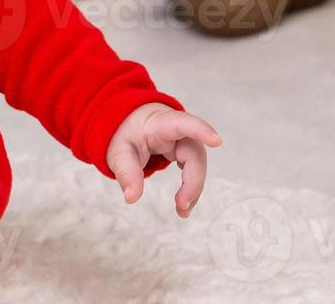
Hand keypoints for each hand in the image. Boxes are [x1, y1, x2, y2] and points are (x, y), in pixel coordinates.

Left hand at [105, 102, 220, 218]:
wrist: (135, 125)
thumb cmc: (128, 135)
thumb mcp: (118, 152)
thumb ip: (125, 172)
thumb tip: (131, 198)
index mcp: (161, 123)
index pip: (182, 123)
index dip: (200, 130)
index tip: (217, 140)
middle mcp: (179, 131)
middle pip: (195, 154)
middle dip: (192, 182)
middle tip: (182, 206)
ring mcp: (187, 141)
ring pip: (198, 165)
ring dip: (193, 189)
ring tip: (182, 211)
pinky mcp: (188, 152)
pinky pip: (195, 170)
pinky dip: (191, 188)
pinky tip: (184, 204)